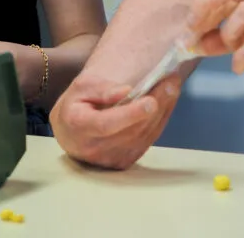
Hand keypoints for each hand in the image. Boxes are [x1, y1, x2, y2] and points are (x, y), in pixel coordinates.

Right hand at [49, 72, 181, 169]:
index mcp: (78, 127)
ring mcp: (109, 159)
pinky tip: (166, 103)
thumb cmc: (77, 104)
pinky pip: (146, 141)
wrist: (71, 132)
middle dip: (155, 105)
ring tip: (172, 87)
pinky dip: (159, 121)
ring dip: (162, 111)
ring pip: (143, 136)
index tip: (150, 101)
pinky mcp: (123, 162)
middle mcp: (93, 149)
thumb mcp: (82, 87)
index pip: (106, 124)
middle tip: (171, 81)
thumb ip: (102, 89)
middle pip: (131, 130)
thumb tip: (126, 91)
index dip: (130, 114)